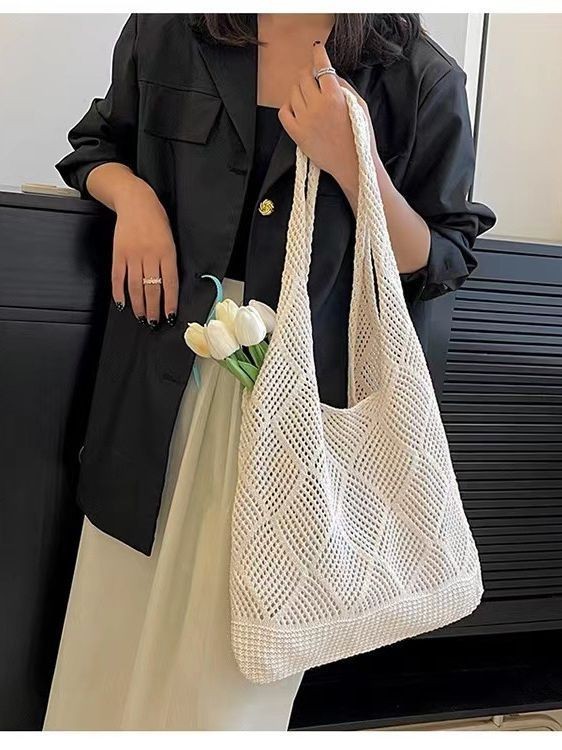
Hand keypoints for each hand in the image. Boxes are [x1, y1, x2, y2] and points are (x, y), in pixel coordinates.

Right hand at [111, 178, 178, 327]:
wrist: (135, 200)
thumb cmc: (156, 220)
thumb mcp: (171, 239)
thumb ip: (169, 262)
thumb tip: (169, 286)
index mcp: (167, 252)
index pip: (170, 283)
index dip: (170, 303)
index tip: (170, 316)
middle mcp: (150, 255)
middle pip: (152, 289)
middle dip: (153, 309)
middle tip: (153, 322)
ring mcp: (132, 255)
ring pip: (135, 287)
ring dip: (138, 305)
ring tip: (141, 317)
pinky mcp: (118, 254)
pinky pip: (118, 277)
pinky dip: (119, 293)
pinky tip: (122, 304)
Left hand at [278, 41, 376, 195]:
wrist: (352, 165)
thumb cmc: (359, 136)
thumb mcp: (359, 106)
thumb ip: (344, 87)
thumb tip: (329, 75)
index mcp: (335, 98)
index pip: (322, 67)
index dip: (318, 54)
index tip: (317, 49)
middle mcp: (317, 107)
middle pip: (304, 77)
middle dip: (308, 72)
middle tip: (313, 75)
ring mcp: (305, 121)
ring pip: (293, 92)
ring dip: (299, 88)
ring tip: (308, 94)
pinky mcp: (297, 134)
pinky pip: (284, 112)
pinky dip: (288, 105)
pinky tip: (297, 107)